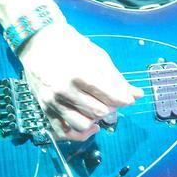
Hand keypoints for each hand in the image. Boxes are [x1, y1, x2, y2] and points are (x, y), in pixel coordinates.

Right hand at [19, 22, 142, 140]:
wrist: (39, 43)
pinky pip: (64, 133)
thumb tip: (137, 95)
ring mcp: (53, 101)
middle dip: (111, 108)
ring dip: (96, 120)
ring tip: (99, 109)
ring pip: (83, 125)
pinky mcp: (46, 109)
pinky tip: (91, 125)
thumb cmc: (71, 46)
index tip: (127, 98)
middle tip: (112, 100)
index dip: (124, 100)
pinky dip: (81, 133)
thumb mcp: (97, 57)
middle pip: (100, 112)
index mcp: (80, 73)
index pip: (111, 97)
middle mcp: (65, 90)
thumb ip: (116, 78)